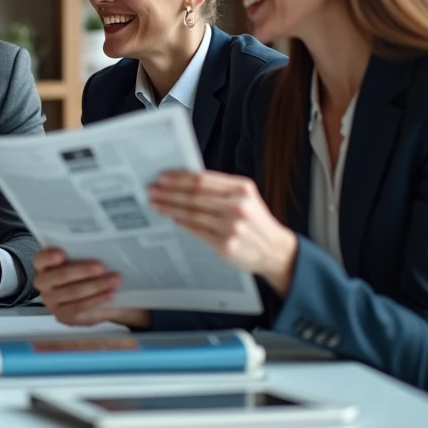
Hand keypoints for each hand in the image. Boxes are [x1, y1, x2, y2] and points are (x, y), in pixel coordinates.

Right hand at [33, 248, 149, 327]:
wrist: (95, 298)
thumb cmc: (86, 273)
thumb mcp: (82, 261)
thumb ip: (82, 253)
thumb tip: (100, 246)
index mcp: (43, 265)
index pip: (40, 259)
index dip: (49, 256)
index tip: (62, 254)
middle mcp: (43, 283)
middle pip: (60, 276)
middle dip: (82, 271)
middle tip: (102, 266)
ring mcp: (51, 301)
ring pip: (73, 292)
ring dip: (96, 285)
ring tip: (114, 280)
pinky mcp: (62, 315)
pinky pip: (79, 307)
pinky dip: (97, 299)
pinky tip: (110, 294)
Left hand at [150, 171, 297, 294]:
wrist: (275, 250)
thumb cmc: (255, 220)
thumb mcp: (246, 197)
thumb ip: (221, 189)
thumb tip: (184, 182)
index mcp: (242, 188)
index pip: (203, 180)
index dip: (179, 178)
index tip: (162, 177)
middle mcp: (237, 206)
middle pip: (194, 196)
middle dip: (169, 193)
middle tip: (152, 190)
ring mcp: (231, 226)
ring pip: (192, 213)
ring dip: (170, 208)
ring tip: (156, 204)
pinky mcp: (225, 245)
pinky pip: (197, 231)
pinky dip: (181, 223)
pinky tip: (171, 218)